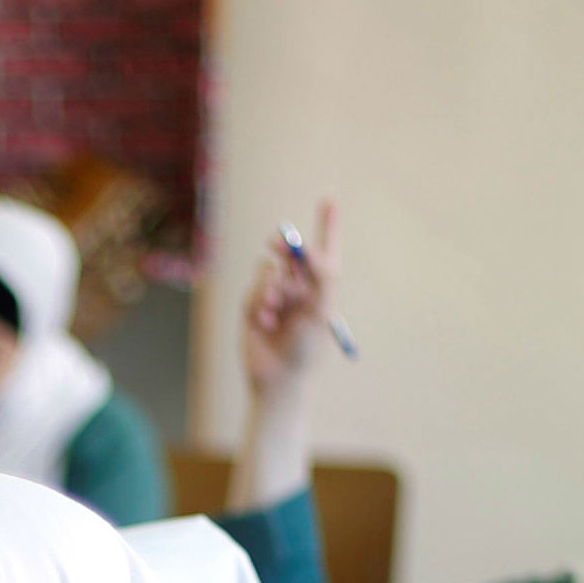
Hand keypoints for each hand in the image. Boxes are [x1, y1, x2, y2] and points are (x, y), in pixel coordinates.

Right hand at [241, 202, 337, 398]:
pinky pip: (254, 288)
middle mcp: (301, 290)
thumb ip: (322, 276)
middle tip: (277, 243)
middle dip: (286, 246)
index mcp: (323, 290)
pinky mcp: (255, 307)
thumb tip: (312, 251)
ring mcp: (277, 297)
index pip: (327, 253)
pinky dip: (258, 301)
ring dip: (270, 285)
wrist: (278, 380)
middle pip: (293, 253)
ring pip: (269, 270)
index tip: (329, 202)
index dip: (328, 227)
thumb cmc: (307, 350)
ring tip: (274, 308)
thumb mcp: (322, 310)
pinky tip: (264, 322)